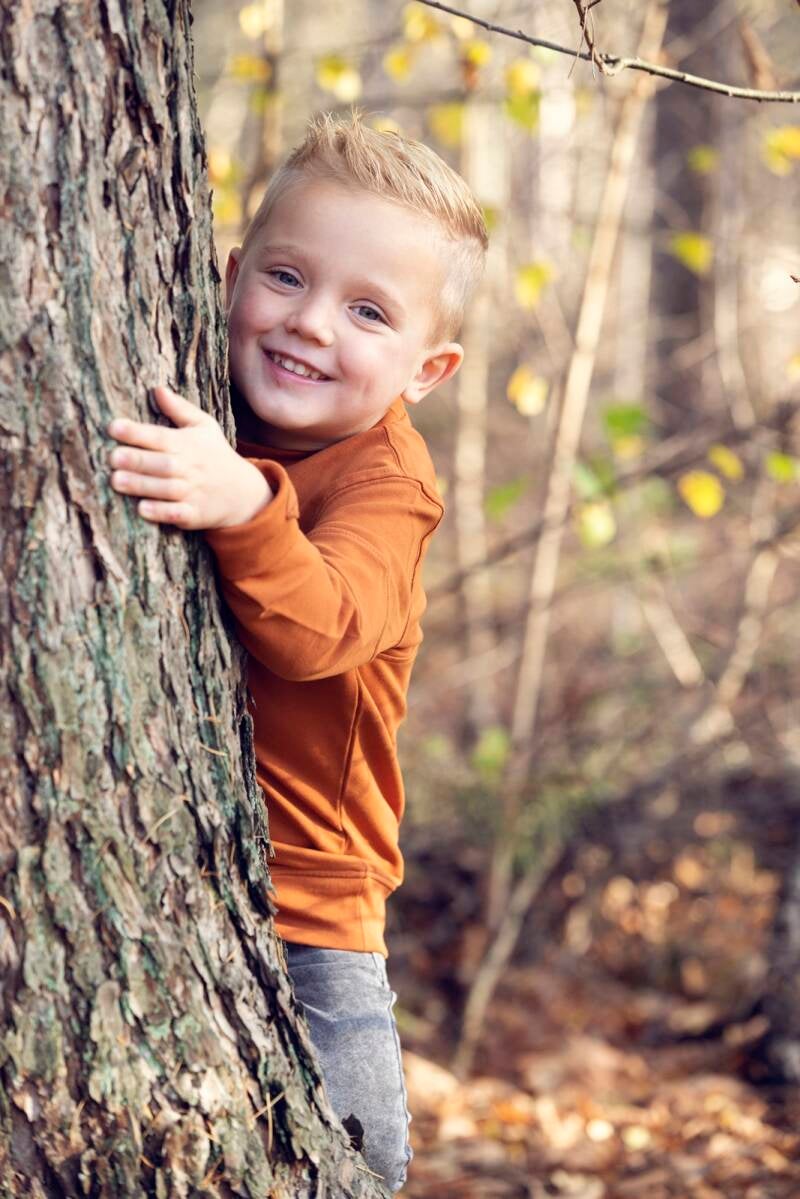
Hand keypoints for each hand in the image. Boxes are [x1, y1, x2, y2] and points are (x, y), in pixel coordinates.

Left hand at [107, 385, 271, 529]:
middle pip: (161, 463)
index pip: (160, 436)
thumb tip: (156, 388)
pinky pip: (177, 514)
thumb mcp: (204, 427)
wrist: (244, 492)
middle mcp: (190, 468)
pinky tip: (142, 509)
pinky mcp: (195, 515)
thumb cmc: (216, 455)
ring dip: (141, 485)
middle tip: (112, 457)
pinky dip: (161, 512)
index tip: (114, 427)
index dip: (137, 432)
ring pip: (166, 489)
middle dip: (137, 460)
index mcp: (188, 444)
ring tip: (116, 481)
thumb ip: (179, 409)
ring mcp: (193, 493)